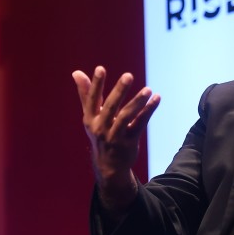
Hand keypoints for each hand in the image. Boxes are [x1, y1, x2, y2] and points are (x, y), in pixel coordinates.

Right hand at [72, 66, 159, 195]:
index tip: (100, 68)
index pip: (92, 99)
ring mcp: (115, 136)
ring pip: (126, 117)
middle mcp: (100, 128)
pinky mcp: (129, 142)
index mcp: (90, 119)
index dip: (95, 84)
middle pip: (110, 107)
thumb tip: (76, 72)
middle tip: (128, 75)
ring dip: (137, 101)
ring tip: (148, 89)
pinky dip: (149, 111)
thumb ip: (86, 94)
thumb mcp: (91, 116)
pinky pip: (140, 124)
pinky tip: (157, 99)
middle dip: (119, 91)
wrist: (109, 166)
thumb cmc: (100, 134)